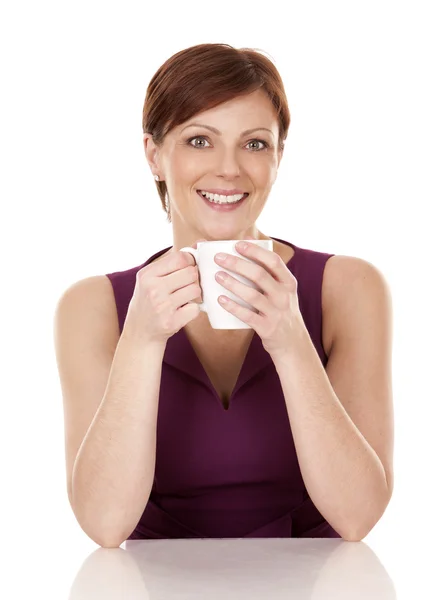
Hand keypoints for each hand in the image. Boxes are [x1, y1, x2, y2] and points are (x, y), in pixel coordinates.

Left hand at [213, 239, 305, 356]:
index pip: (273, 261)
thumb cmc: (281, 311)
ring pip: (252, 295)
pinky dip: (233, 307)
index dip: (255, 251)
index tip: (237, 244)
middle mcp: (284, 295)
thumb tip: (246, 241)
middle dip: (237, 264)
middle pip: (260, 275)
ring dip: (233, 283)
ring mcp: (276, 312)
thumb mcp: (282, 290)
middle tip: (219, 258)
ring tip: (217, 276)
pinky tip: (220, 300)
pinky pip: (248, 316)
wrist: (293, 343)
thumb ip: (268, 270)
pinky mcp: (267, 328)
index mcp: (288, 282)